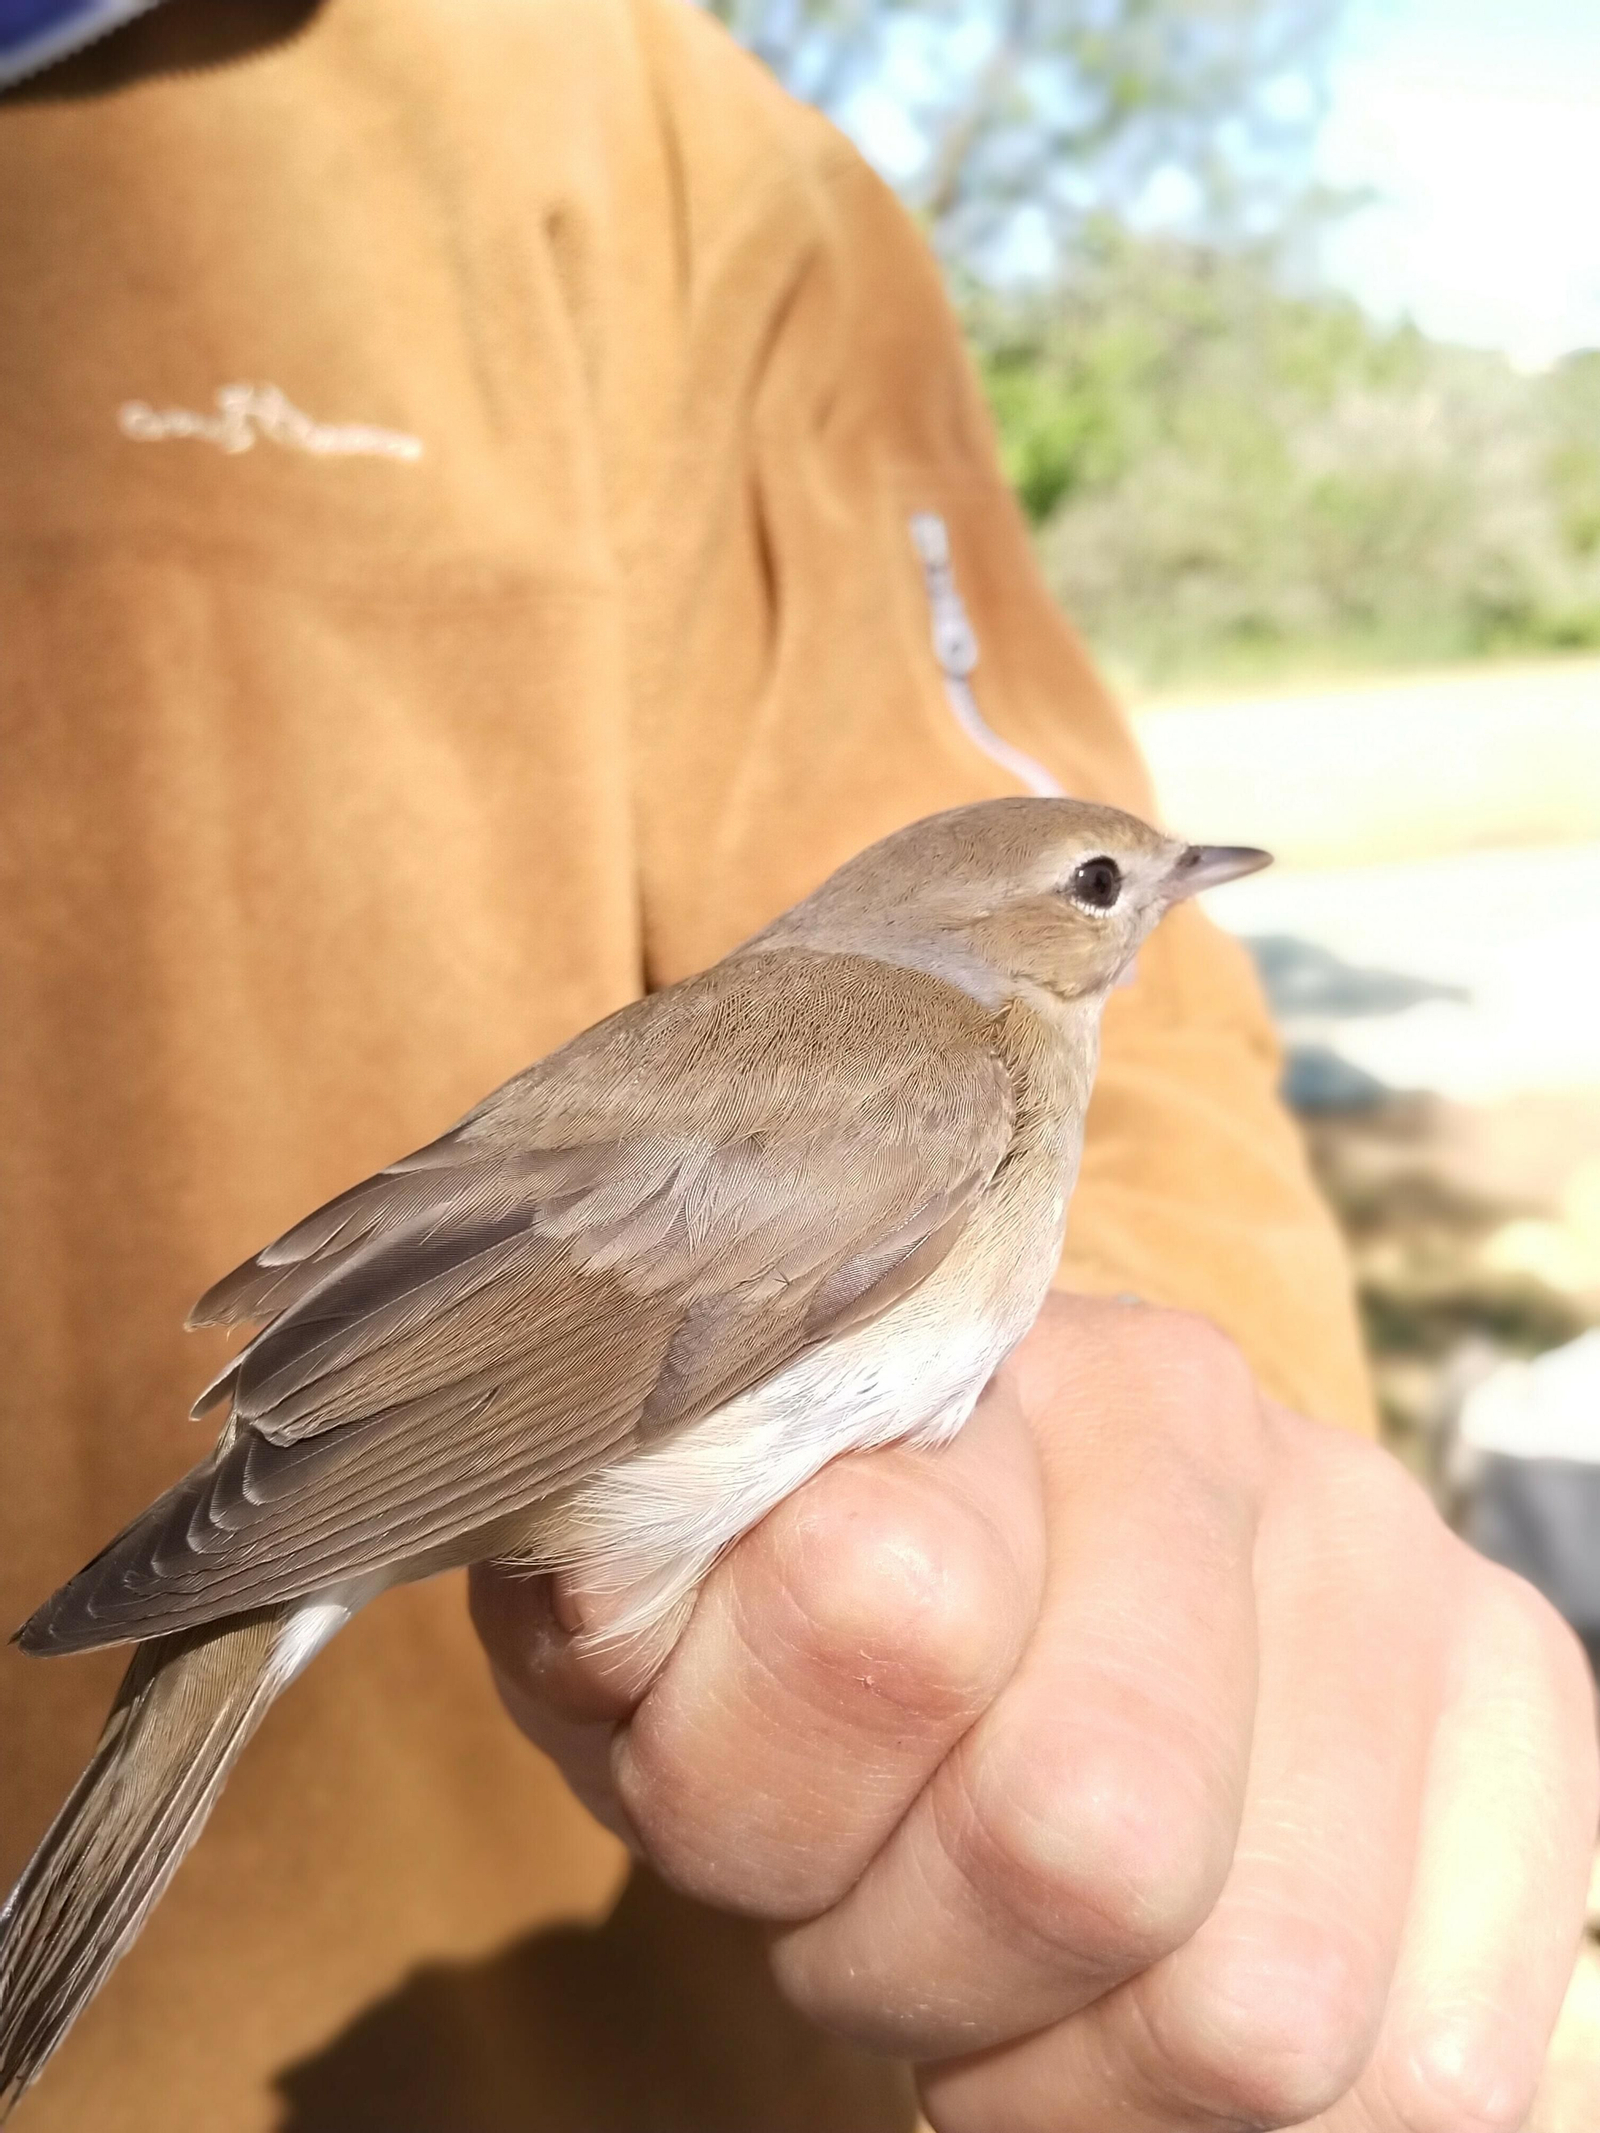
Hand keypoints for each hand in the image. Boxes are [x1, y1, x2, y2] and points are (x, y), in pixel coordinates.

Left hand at [470, 1294, 1598, 2130]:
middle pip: (1084, 1849)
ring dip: (1083, 2065)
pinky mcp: (1520, 1707)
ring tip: (1019, 1958)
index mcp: (987, 1358)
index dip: (764, 1808)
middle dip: (926, 1963)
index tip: (744, 1803)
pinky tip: (1165, 1986)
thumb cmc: (782, 1616)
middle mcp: (1227, 1430)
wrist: (978, 1555)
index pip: (879, 1622)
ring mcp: (1397, 1567)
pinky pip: (1441, 2070)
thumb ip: (654, 1605)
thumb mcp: (652, 1616)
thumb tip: (825, 1583)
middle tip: (885, 1910)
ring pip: (1261, 2020)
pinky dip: (1257, 2120)